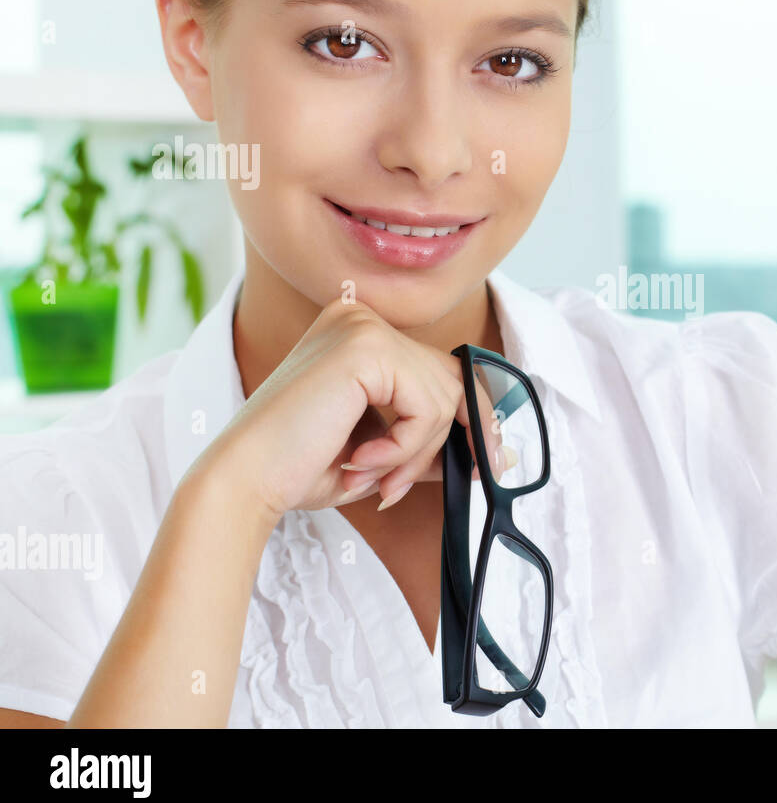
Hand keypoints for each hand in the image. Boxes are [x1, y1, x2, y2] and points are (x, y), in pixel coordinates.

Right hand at [199, 295, 508, 517]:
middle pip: (453, 379)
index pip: (443, 369)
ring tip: (375, 479)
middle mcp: (362, 318)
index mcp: (361, 334)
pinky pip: (428, 407)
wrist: (246, 479)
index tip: (485, 463)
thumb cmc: (301, 467)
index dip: (473, 419)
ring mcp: (364, 327)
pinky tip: (362, 460)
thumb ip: (435, 439)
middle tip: (420, 484)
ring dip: (418, 454)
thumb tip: (503, 450)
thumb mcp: (384, 449)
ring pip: (444, 398)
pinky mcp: (367, 347)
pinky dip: (406, 447)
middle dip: (452, 441)